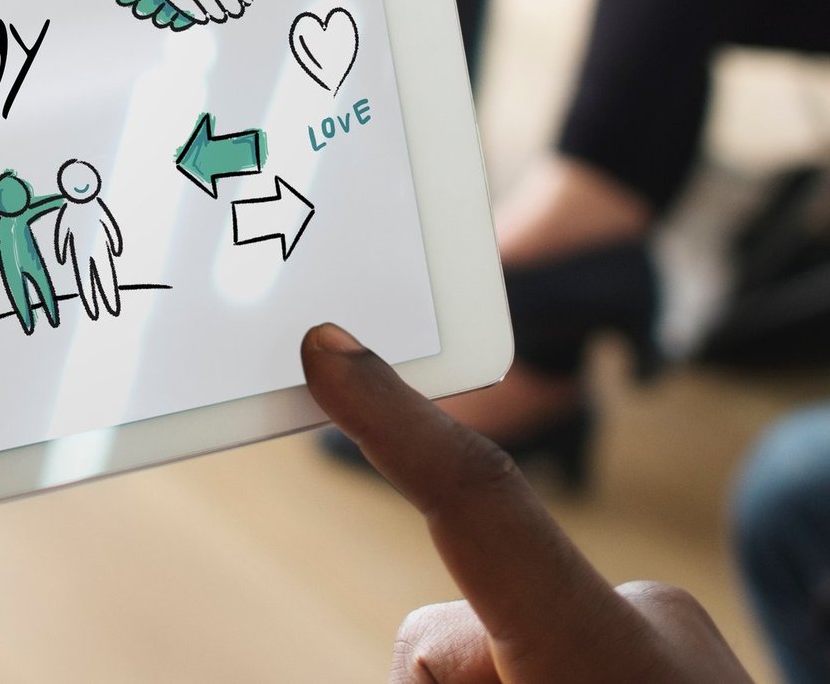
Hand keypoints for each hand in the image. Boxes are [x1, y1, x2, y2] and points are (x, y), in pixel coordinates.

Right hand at [301, 324, 751, 682]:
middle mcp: (644, 625)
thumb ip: (448, 665)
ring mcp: (664, 641)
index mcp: (609, 656)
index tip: (330, 348)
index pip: (482, 502)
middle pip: (445, 639)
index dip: (396, 423)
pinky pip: (540, 658)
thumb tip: (425, 648)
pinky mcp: (670, 653)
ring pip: (485, 658)